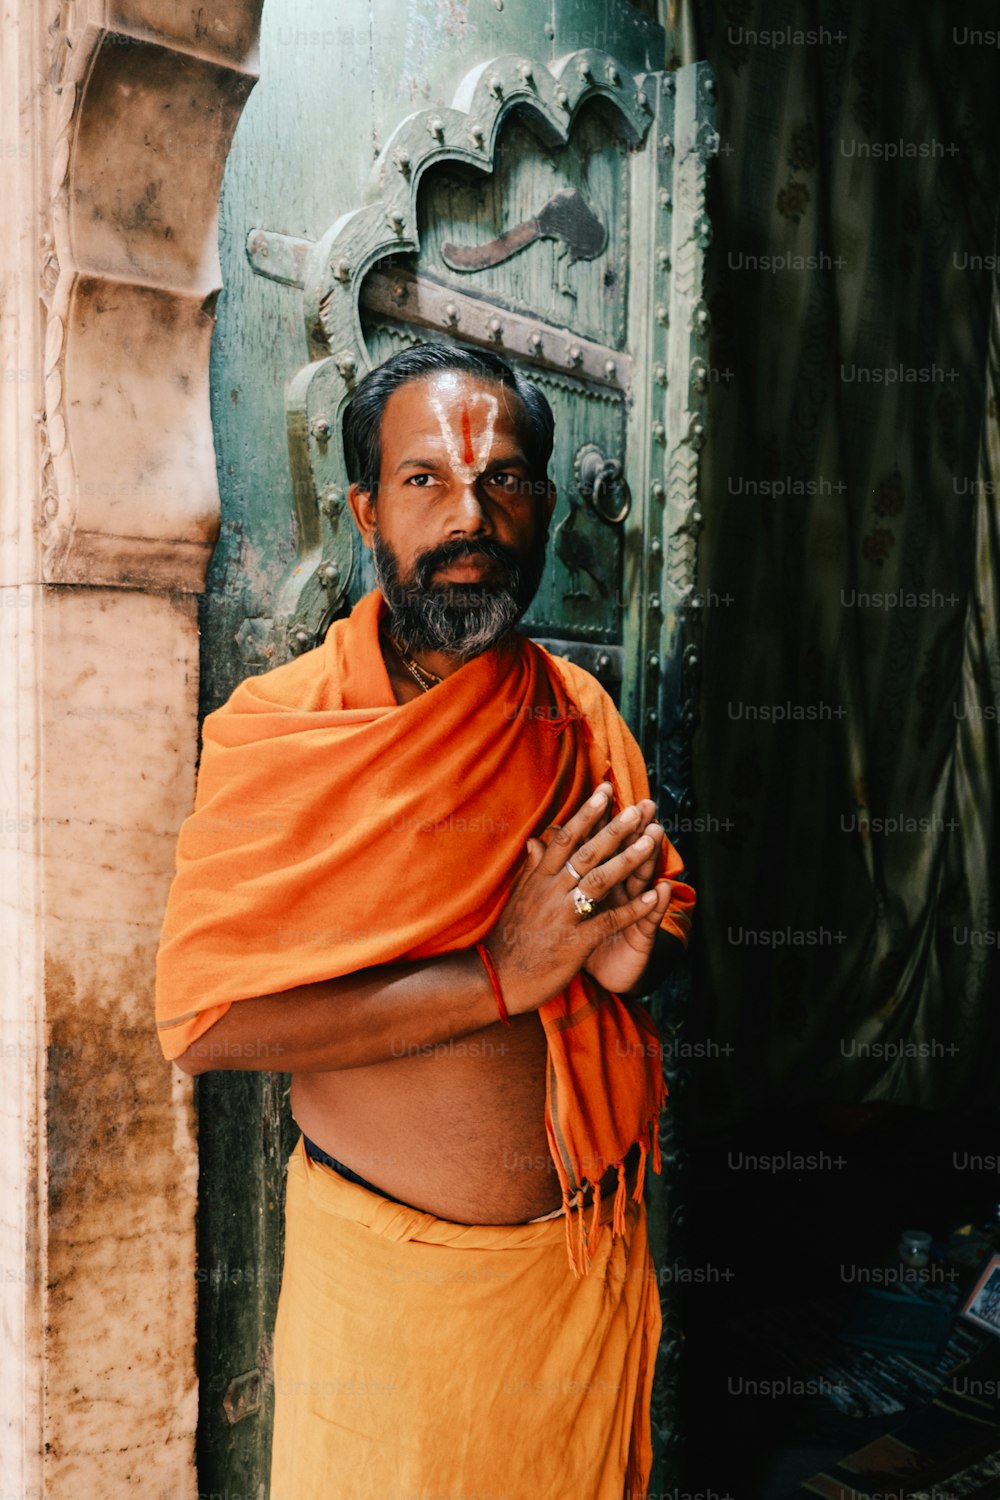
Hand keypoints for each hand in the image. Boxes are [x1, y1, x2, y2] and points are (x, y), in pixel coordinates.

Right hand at [484, 783, 661, 1015]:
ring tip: (653, 840)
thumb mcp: (519, 898)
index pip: (565, 838)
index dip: (587, 813)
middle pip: (587, 852)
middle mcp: (551, 891)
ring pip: (600, 880)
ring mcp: (564, 915)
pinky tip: (655, 895)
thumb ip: (533, 869)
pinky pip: (609, 920)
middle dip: (615, 828)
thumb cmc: (511, 938)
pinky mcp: (576, 942)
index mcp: (539, 878)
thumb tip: (536, 840)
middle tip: (638, 808)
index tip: (605, 790)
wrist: (498, 979)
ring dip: (629, 858)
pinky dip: (634, 908)